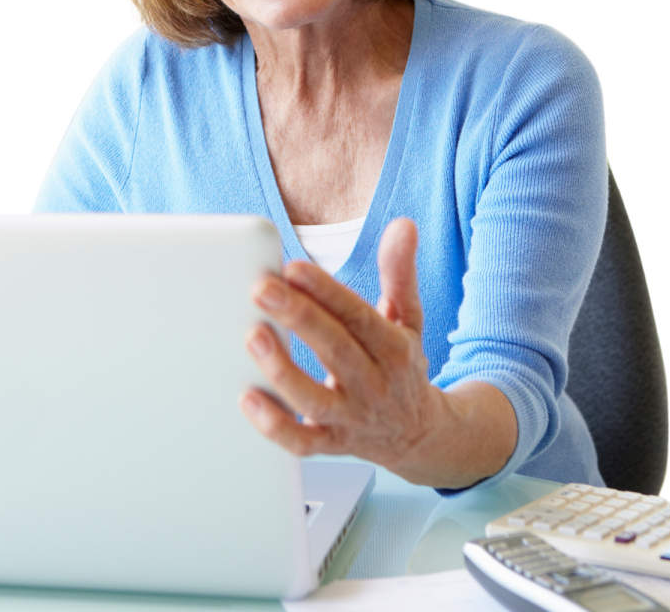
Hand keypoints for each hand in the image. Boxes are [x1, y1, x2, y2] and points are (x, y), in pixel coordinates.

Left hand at [239, 218, 515, 488]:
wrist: (421, 435)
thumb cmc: (401, 367)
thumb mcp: (408, 319)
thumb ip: (400, 273)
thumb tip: (403, 225)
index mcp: (393, 349)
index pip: (358, 317)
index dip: (326, 292)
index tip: (293, 267)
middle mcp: (374, 385)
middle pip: (335, 351)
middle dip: (298, 318)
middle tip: (260, 288)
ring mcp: (352, 418)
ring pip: (316, 400)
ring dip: (283, 370)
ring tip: (252, 335)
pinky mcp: (332, 444)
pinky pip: (302, 443)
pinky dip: (276, 427)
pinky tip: (248, 398)